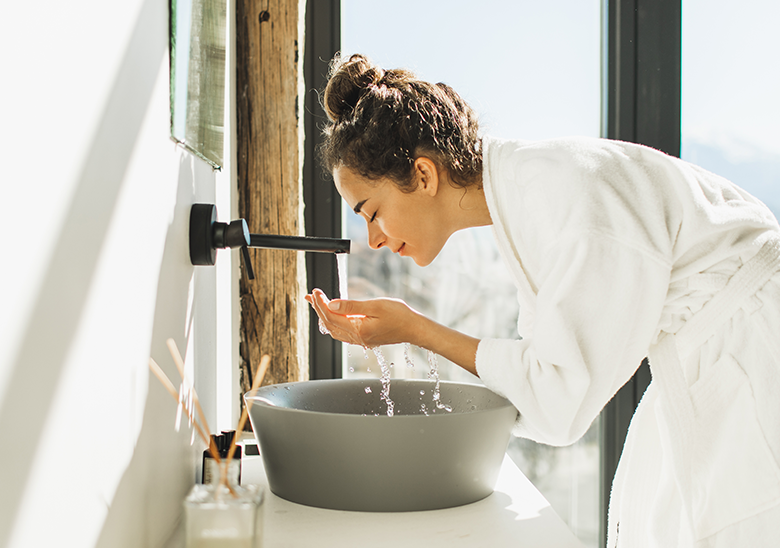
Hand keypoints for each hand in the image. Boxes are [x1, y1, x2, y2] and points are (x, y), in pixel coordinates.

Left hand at [305, 288, 421, 347]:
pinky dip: (333, 323)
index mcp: (358, 330)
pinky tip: (333, 316)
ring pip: (334, 330)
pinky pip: (342, 333)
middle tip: (311, 295)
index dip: (320, 303)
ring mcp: (361, 340)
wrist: (414, 329)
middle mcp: (357, 338)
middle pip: (329, 324)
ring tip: (317, 304)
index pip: (331, 316)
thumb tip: (331, 304)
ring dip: (323, 316)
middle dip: (318, 309)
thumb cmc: (400, 315)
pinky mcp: (365, 339)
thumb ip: (352, 306)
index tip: (315, 291)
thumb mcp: (375, 306)